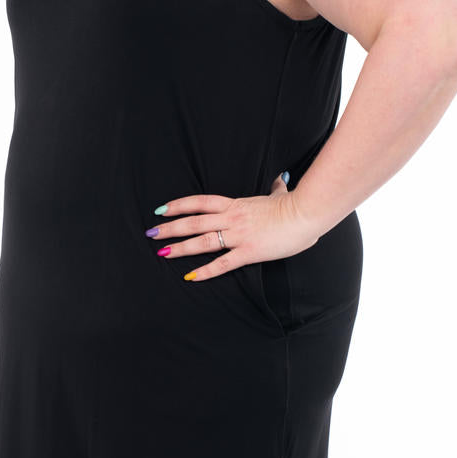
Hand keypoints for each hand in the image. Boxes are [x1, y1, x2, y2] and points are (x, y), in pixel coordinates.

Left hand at [147, 173, 321, 281]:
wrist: (305, 214)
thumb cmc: (295, 204)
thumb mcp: (280, 194)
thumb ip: (276, 188)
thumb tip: (280, 180)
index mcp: (236, 204)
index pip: (200, 202)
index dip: (179, 205)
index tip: (161, 210)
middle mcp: (232, 218)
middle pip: (194, 221)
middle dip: (170, 228)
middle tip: (151, 233)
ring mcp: (238, 235)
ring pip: (202, 240)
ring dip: (180, 247)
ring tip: (162, 252)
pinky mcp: (248, 252)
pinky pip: (222, 263)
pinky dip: (205, 271)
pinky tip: (190, 277)